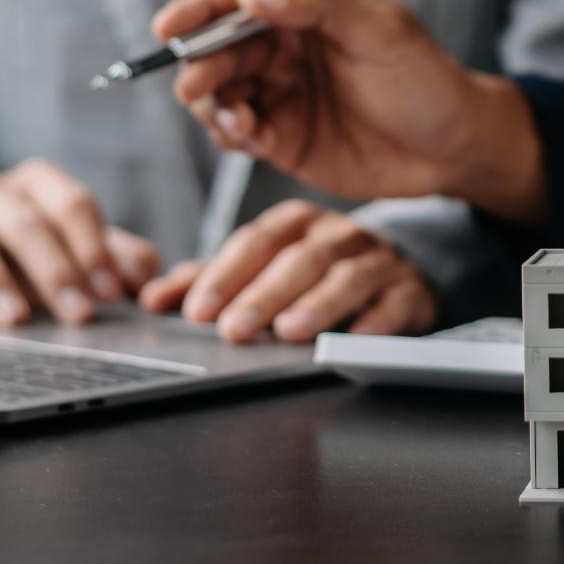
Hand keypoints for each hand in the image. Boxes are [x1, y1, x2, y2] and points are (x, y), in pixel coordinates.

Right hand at [0, 158, 160, 325]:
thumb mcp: (85, 252)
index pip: (72, 205)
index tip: (110, 291)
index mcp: (41, 185)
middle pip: (26, 223)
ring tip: (18, 318)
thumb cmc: (41, 254)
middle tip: (79, 312)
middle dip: (56, 270)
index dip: (94, 249)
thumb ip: (122, 261)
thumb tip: (146, 279)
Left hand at [136, 201, 436, 342]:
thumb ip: (209, 283)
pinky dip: (376, 321)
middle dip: (264, 294)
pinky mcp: (411, 291)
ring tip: (290, 331)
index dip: (226, 274)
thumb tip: (152, 300)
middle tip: (234, 330)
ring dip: (318, 304)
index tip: (198, 310)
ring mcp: (378, 260)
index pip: (256, 242)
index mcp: (296, 223)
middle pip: (299, 259)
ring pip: (347, 277)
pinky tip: (353, 340)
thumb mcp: (260, 271)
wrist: (393, 276)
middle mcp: (338, 234)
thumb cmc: (313, 276)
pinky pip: (396, 303)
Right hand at [154, 0, 546, 223]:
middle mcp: (282, 50)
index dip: (197, 11)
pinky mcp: (282, 139)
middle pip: (218, 50)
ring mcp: (279, 95)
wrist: (455, 147)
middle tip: (198, 88)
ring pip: (218, 93)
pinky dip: (231, 133)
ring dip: (212, 104)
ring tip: (237, 118)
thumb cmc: (425, 78)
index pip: (236, 1)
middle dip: (199, 66)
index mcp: (303, 12)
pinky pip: (237, 133)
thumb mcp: (381, 31)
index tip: (166, 26)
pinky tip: (251, 135)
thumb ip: (319, 5)